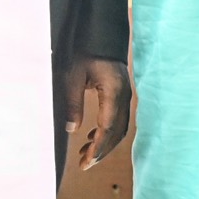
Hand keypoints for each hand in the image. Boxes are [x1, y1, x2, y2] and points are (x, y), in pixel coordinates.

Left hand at [61, 54, 130, 171]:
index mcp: (114, 93)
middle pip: (117, 133)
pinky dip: (107, 132)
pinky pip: (119, 120)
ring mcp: (127, 97)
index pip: (108, 129)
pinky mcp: (124, 95)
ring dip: (105, 143)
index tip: (86, 162)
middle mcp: (125, 98)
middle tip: (84, 164)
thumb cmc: (86, 52)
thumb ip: (73, 103)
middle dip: (101, 151)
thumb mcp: (73, 76)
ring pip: (120, 129)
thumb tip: (71, 129)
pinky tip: (93, 136)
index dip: (98, 148)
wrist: (101, 34)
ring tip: (86, 154)